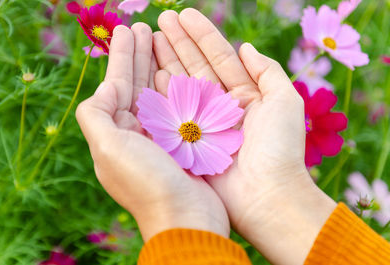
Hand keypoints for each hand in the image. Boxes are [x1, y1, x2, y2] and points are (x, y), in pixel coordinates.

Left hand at [75, 23, 228, 240]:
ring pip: (158, 92)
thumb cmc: (146, 183)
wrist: (185, 220)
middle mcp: (135, 134)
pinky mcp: (185, 144)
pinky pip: (179, 107)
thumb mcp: (108, 149)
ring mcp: (161, 139)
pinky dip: (178, 87)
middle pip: (136, 85)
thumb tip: (105, 89)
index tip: (128, 30)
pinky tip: (179, 70)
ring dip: (157, 65)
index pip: (116, 86)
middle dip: (138, 56)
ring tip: (160, 40)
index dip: (120, 57)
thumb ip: (96, 115)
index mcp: (115, 134)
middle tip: (144, 27)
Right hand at [154, 9, 335, 264]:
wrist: (266, 195)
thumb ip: (267, 71)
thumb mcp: (284, 101)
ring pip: (181, 85)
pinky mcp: (187, 141)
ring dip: (166, 61)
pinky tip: (149, 73)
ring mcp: (202, 123)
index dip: (201, 35)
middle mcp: (220, 106)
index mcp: (244, 95)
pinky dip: (161, 92)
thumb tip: (247, 47)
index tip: (183, 14)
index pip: (219, 57)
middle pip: (196, 67)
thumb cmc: (280, 149)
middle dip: (179, 42)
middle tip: (161, 19)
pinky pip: (172, 112)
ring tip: (149, 38)